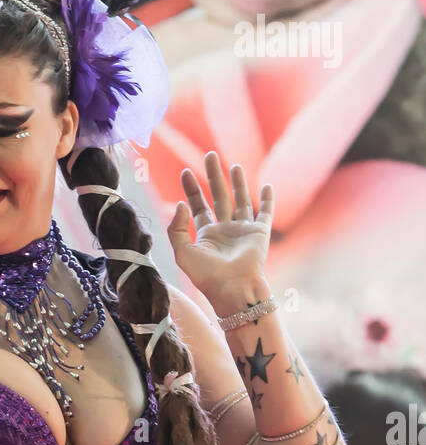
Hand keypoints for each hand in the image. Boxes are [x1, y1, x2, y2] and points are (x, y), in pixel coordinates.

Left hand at [167, 151, 272, 301]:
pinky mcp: (260, 233)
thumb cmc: (206, 276)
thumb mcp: (182, 253)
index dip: (191, 189)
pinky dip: (268, 200)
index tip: (185, 172)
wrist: (233, 289)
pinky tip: (267, 186)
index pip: (197, 207)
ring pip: (240, 201)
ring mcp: (243, 231)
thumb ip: (176, 229)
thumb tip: (180, 204)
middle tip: (209, 155)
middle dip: (213, 177)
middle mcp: (224, 231)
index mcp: (206, 236)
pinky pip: (265, 213)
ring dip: (238, 183)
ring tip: (234, 166)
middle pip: (218, 197)